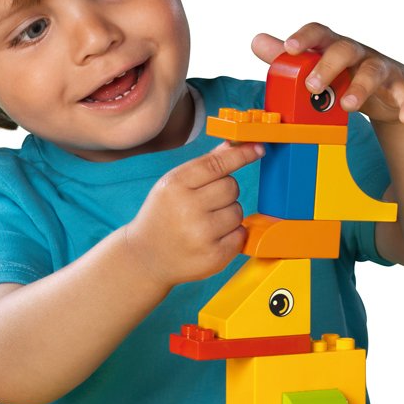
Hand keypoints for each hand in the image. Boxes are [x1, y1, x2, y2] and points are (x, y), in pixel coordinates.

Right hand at [124, 139, 263, 288]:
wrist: (145, 257)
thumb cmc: (161, 216)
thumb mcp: (172, 185)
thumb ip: (203, 166)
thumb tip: (232, 145)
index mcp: (175, 185)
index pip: (217, 164)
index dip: (241, 155)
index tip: (257, 149)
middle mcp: (187, 208)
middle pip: (232, 187)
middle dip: (225, 193)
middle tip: (205, 204)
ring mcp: (201, 234)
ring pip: (238, 211)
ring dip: (228, 215)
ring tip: (204, 224)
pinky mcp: (214, 256)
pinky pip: (241, 235)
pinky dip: (231, 236)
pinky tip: (210, 239)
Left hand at [251, 23, 403, 125]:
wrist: (388, 86)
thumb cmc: (345, 74)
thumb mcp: (317, 66)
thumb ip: (288, 59)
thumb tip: (256, 40)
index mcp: (332, 46)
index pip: (319, 32)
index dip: (305, 38)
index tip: (290, 47)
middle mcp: (357, 53)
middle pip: (344, 49)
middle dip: (328, 66)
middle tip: (312, 86)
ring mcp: (380, 68)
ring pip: (373, 70)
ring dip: (361, 87)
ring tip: (347, 105)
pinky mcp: (400, 85)